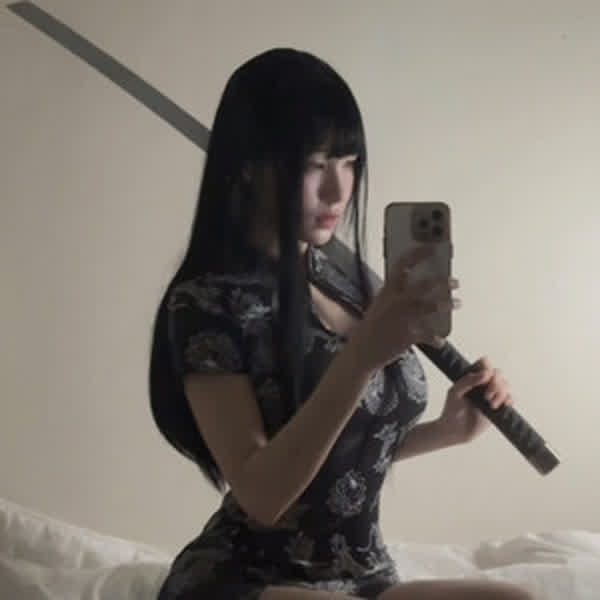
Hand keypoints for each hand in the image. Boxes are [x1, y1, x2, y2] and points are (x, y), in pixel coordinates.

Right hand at [350, 245, 459, 372]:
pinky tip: (440, 340)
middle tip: (454, 281)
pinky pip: (428, 334)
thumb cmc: (370, 328)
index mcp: (387, 291)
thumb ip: (394, 294)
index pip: (403, 265)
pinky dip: (436, 338)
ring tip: (456, 303)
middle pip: (424, 285)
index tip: (430, 248)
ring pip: (431, 306)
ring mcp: (403, 318)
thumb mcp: (379, 304)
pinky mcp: (409, 336)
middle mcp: (396, 302)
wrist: (363, 351)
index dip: (418, 254)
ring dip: (447, 304)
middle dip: (443, 282)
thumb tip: (413, 286)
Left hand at [437, 357, 513, 443]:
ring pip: (506, 385)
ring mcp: (491, 395)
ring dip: (501, 393)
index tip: (484, 379)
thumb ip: (468, 380)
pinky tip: (501, 406)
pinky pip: (510, 398)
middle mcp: (483, 384)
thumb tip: (487, 373)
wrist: (456, 431)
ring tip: (491, 405)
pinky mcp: (498, 406)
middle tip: (486, 397)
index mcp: (472, 377)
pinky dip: (509, 400)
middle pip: (498, 373)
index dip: (487, 368)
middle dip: (495, 384)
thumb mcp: (455, 392)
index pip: (484, 363)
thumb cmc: (452, 410)